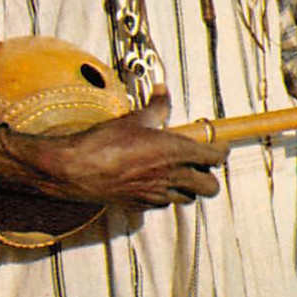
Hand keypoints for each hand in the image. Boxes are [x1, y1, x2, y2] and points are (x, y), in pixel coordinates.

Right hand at [0, 85, 225, 211]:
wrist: (76, 170)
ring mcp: (157, 194)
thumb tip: (163, 91)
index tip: (217, 145)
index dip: (220, 151)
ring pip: (189, 199)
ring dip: (188, 187)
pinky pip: (164, 204)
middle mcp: (171, 177)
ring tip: (176, 173)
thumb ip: (156, 106)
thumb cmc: (104, 143)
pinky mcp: (141, 206)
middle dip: (210, 176)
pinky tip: (153, 183)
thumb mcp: (133, 118)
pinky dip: (164, 195)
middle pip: (211, 188)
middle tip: (199, 163)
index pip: (215, 157)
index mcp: (175, 152)